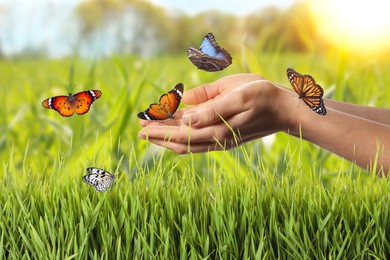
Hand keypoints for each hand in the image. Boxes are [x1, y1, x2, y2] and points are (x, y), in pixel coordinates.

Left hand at [138, 74, 296, 152]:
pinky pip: (197, 139)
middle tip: (139, 129)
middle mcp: (217, 139)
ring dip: (168, 136)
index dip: (160, 129)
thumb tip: (186, 117)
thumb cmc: (262, 96)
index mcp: (217, 129)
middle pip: (181, 141)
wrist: (285, 109)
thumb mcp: (237, 95)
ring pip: (188, 142)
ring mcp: (220, 140)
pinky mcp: (224, 136)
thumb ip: (211, 107)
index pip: (181, 133)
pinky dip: (182, 135)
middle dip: (159, 135)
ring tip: (151, 130)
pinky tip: (175, 129)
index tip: (142, 125)